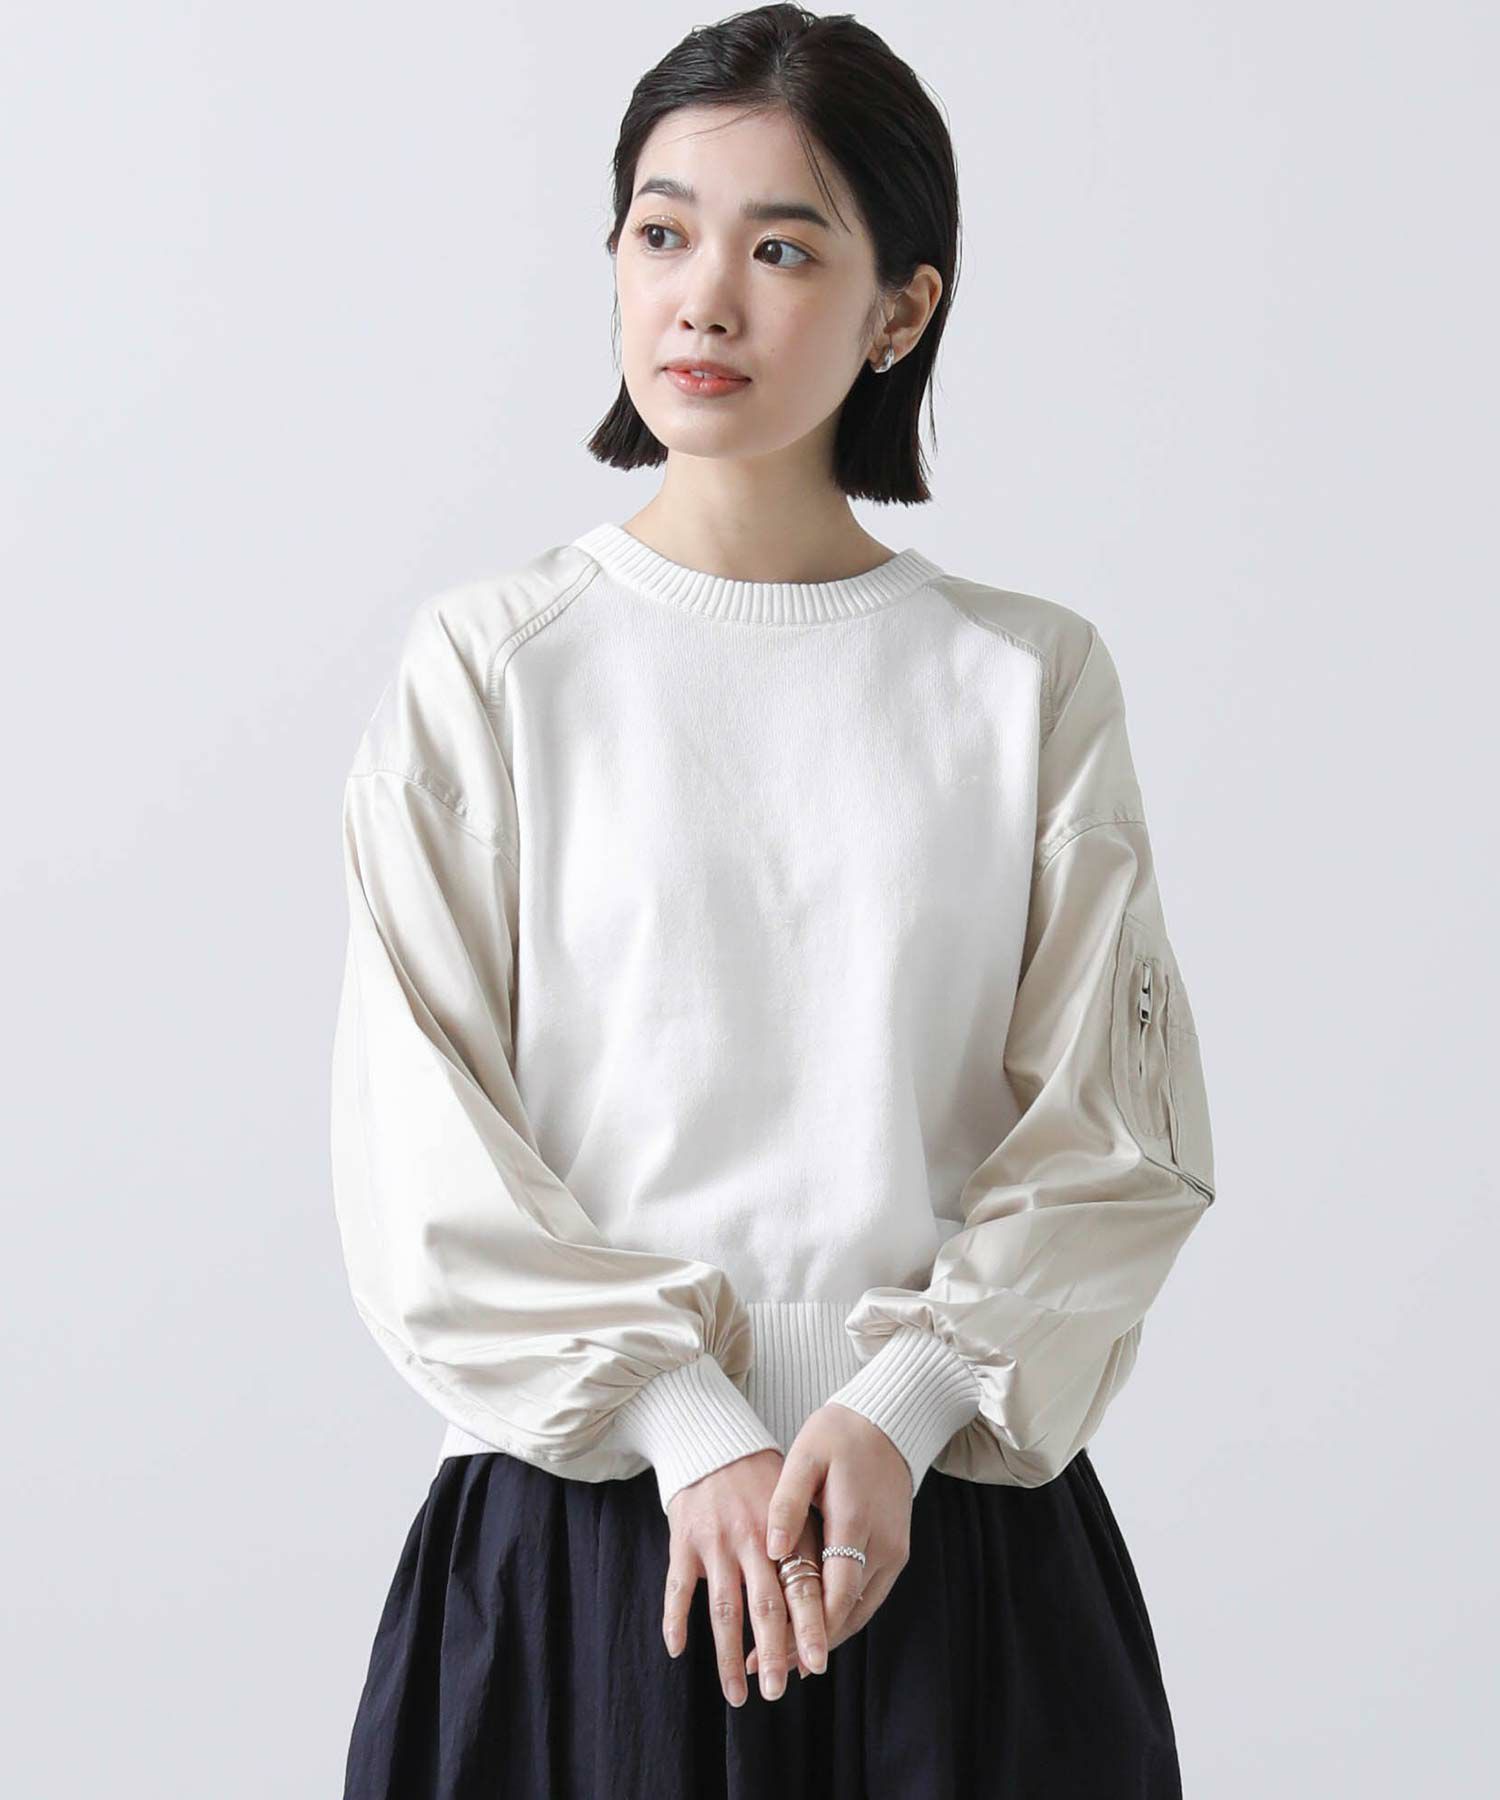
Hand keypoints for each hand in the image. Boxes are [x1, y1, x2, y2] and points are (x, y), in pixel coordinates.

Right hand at [662, 1446, 829, 1704]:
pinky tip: (678, 1650)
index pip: (801, 1587)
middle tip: (776, 1691)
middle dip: (772, 1652)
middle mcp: (752, 1538)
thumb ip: (809, 1551)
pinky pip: (678, 1587)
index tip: (817, 1665)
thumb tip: (829, 1613)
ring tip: (738, 1694)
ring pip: (724, 1608)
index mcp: (786, 1531)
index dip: (809, 1628)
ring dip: (728, 1655)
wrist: (715, 1441)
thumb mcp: (797, 1505)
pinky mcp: (683, 1540)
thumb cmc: (764, 1482)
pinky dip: (676, 1619)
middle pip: (765, 1605)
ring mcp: (715, 1540)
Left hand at [744, 1403, 911, 1681]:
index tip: (771, 1653)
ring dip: (824, 1635)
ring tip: (784, 1657)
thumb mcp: (806, 1456)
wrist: (890, 1420)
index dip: (804, 1631)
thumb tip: (772, 1550)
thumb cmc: (839, 1434)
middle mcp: (882, 1546)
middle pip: (846, 1614)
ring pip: (860, 1611)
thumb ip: (787, 1503)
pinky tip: (815, 1626)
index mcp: (855, 1522)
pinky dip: (842, 1616)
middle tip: (769, 1667)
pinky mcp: (896, 1552)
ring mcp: (894, 1552)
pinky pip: (868, 1596)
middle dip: (808, 1644)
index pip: (834, 1596)